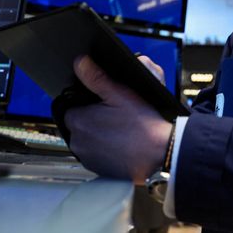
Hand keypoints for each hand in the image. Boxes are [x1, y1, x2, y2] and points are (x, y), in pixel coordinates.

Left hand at [65, 55, 172, 184]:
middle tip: (115, 118)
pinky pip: (95, 155)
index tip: (104, 106)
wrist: (159, 152)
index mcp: (79, 120)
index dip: (89, 105)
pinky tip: (120, 145)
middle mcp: (78, 142)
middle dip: (93, 120)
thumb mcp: (120, 93)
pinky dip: (104, 150)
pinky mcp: (97, 170)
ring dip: (97, 136)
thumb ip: (96, 77)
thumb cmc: (142, 123)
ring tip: (120, 131)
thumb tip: (80, 63)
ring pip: (87, 140)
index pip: (72, 109)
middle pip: (79, 125)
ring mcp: (87, 158)